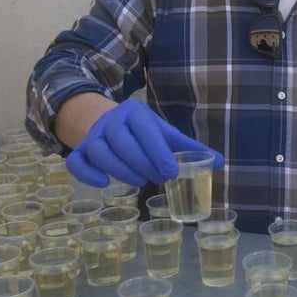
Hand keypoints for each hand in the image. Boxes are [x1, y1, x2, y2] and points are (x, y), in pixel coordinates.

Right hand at [65, 99, 222, 187]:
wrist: (109, 120)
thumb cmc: (144, 132)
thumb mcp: (165, 133)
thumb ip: (190, 148)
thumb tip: (220, 162)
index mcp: (136, 112)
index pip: (146, 132)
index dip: (158, 152)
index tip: (171, 172)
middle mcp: (112, 120)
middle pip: (123, 143)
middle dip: (142, 164)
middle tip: (157, 178)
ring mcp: (94, 135)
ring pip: (101, 154)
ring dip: (121, 171)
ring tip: (139, 181)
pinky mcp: (81, 150)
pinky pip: (77, 162)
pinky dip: (88, 175)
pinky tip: (105, 184)